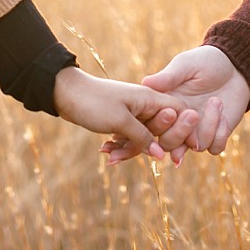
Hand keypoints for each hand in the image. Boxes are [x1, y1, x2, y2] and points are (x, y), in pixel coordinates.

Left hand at [53, 67, 197, 162]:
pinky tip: (105, 150)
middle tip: (127, 150)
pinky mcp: (122, 120)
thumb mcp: (120, 122)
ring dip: (128, 149)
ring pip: (144, 138)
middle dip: (148, 146)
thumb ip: (143, 137)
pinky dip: (120, 146)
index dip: (184, 130)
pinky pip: (130, 138)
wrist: (65, 93)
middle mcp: (145, 105)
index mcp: (150, 98)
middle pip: (162, 130)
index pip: (179, 112)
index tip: (184, 151)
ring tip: (109, 156)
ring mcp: (134, 113)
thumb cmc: (93, 102)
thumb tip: (161, 155)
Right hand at [100, 45, 249, 164]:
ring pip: (194, 147)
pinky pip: (214, 148)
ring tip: (217, 101)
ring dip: (207, 127)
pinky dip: (220, 134)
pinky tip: (224, 114)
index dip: (149, 131)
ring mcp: (198, 130)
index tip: (164, 117)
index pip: (149, 127)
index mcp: (165, 106)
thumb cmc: (205, 61)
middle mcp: (178, 122)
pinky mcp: (217, 134)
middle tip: (193, 113)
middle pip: (168, 145)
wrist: (235, 66)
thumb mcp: (185, 65)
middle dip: (179, 134)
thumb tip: (145, 82)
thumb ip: (168, 77)